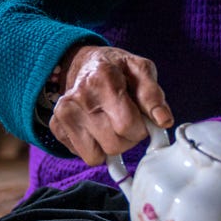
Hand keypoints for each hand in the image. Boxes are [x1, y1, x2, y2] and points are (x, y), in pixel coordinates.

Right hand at [47, 44, 172, 165]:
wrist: (85, 63)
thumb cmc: (117, 69)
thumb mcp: (140, 70)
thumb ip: (154, 95)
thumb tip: (164, 121)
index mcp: (102, 79)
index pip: (127, 125)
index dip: (141, 127)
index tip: (140, 118)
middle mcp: (78, 97)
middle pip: (114, 144)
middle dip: (128, 138)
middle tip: (126, 120)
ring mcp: (63, 113)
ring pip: (97, 157)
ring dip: (111, 146)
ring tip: (111, 124)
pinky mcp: (56, 127)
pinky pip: (85, 156)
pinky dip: (95, 147)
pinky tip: (96, 127)